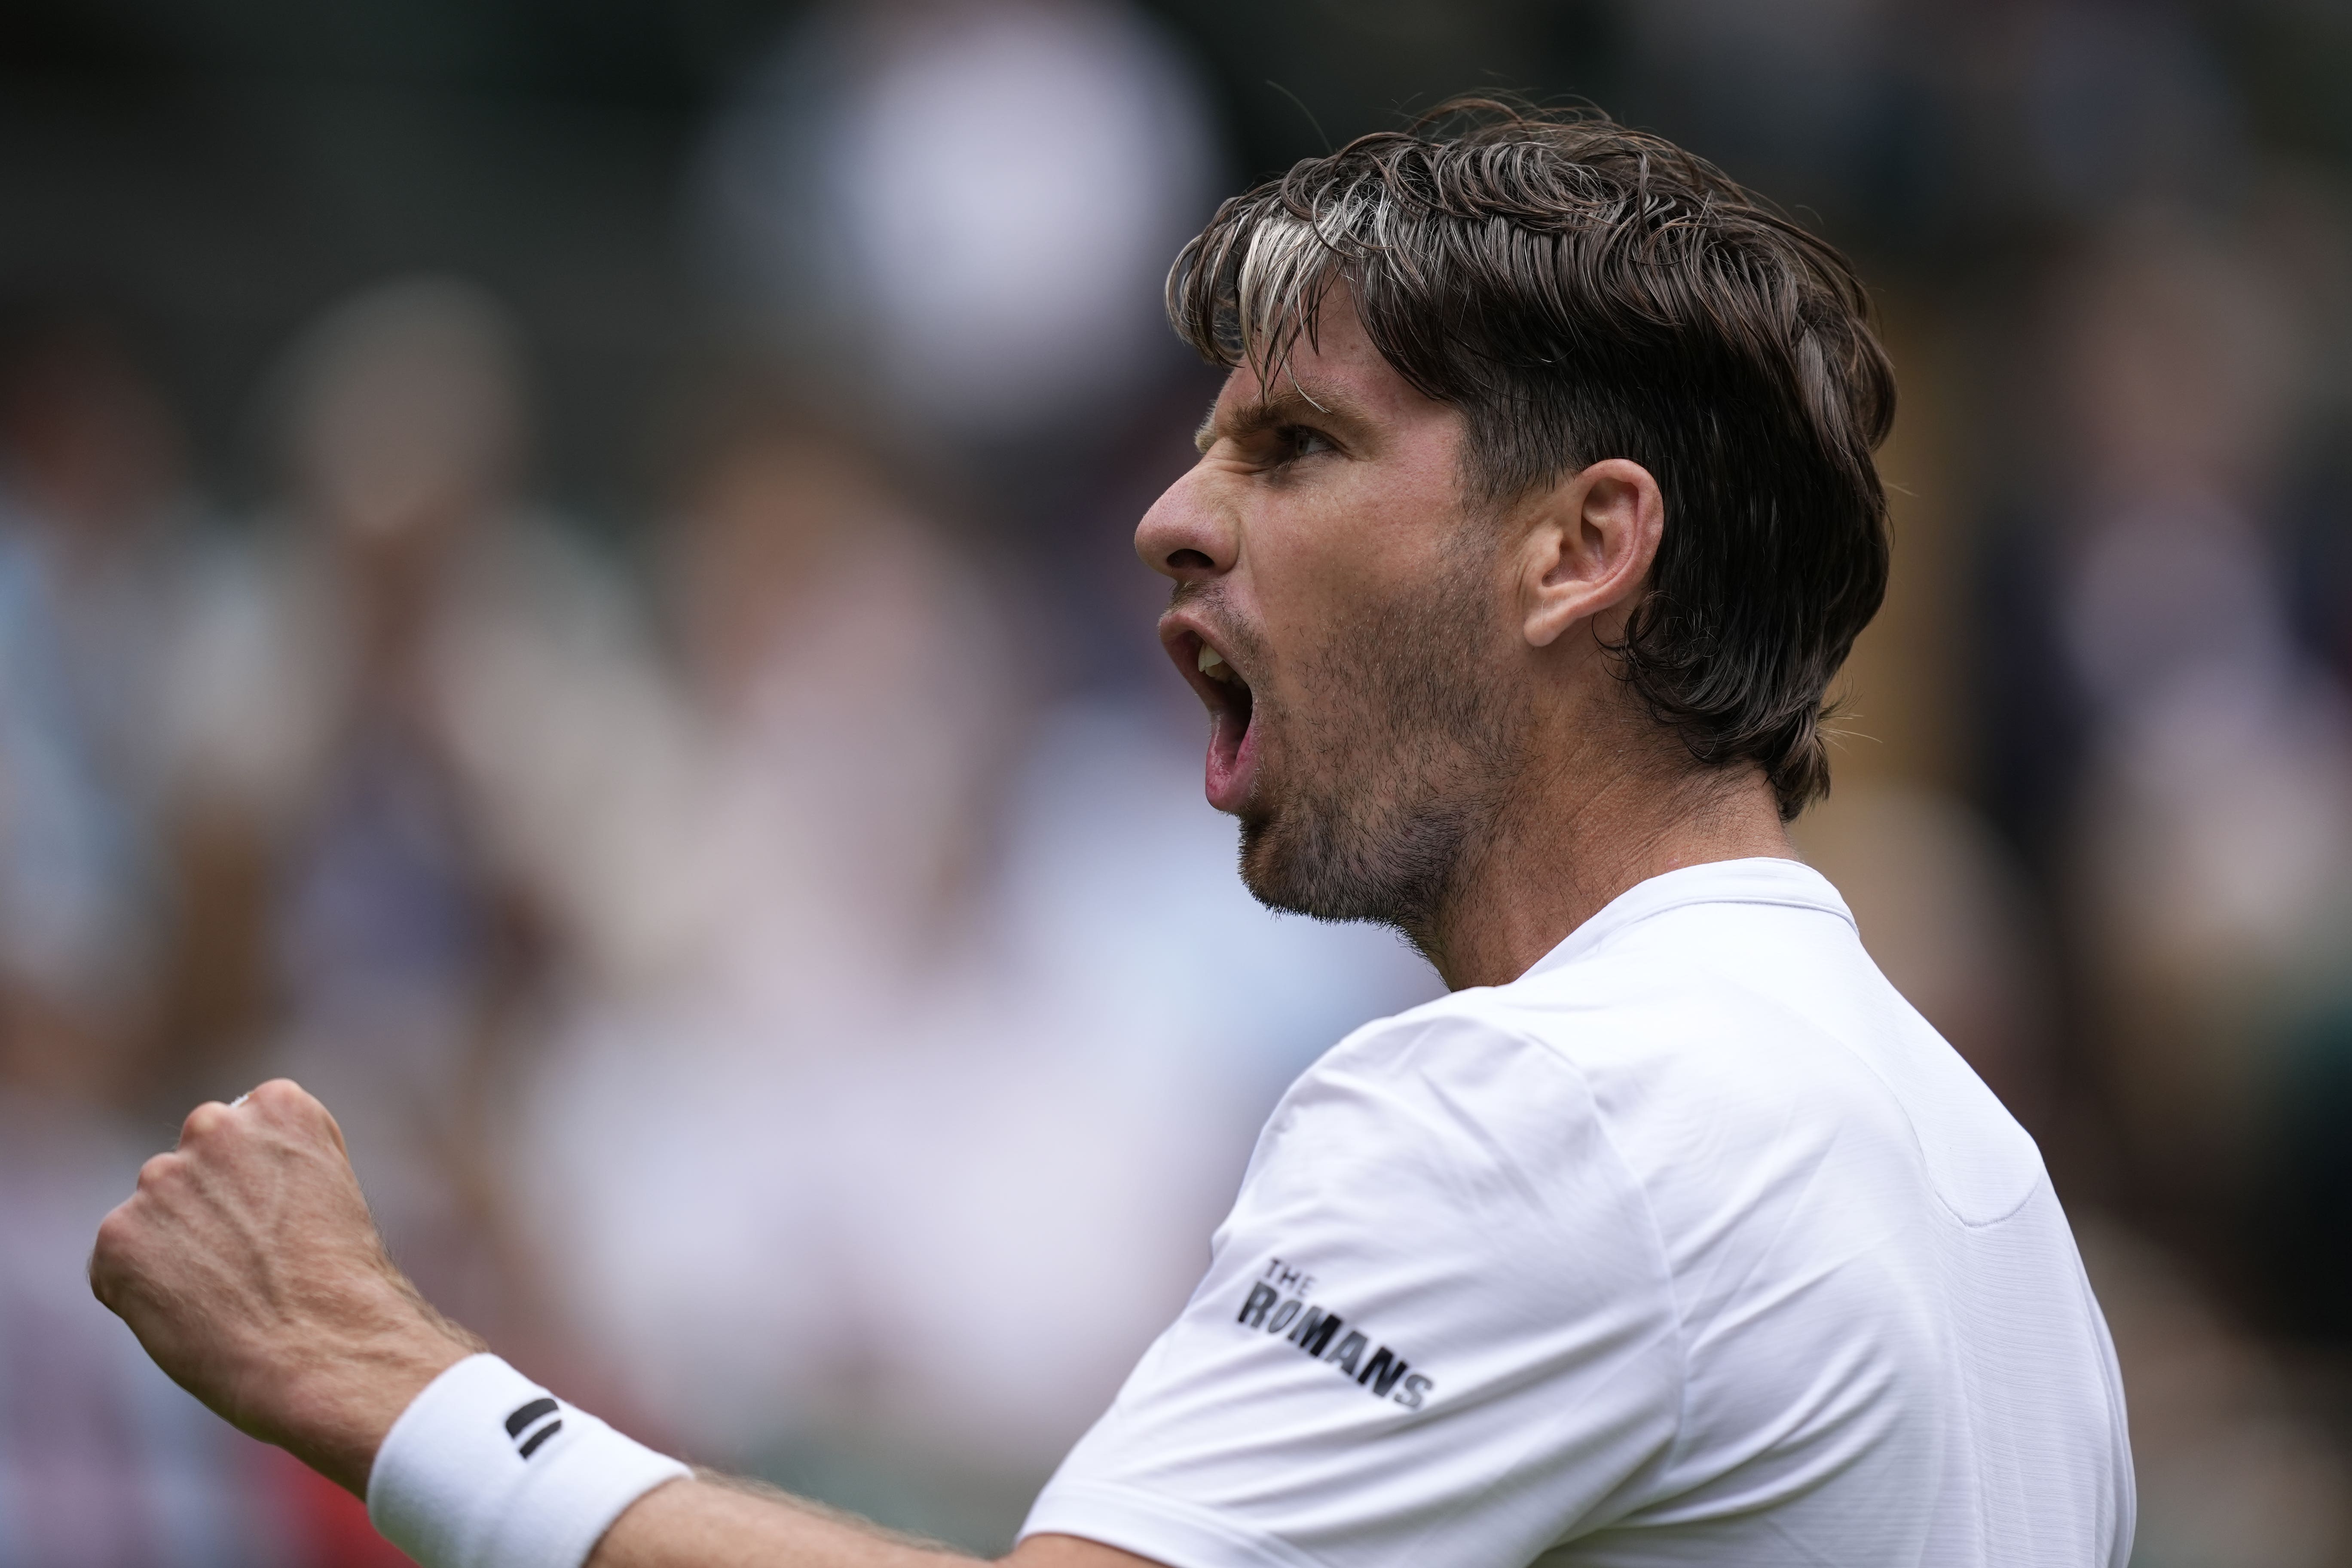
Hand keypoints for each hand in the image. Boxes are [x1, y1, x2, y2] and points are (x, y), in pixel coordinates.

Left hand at [89, 1079, 479, 1493]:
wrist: (325, 1349)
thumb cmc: (342, 1283)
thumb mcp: (325, 1191)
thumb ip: (270, 1169)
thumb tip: (219, 1196)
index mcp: (279, 1104)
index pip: (246, 1128)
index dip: (263, 1182)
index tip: (289, 1220)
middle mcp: (214, 1125)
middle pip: (194, 1163)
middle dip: (209, 1205)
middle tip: (249, 1261)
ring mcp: (161, 1178)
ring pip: (154, 1213)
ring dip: (174, 1247)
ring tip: (224, 1294)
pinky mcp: (119, 1233)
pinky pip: (116, 1262)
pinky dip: (141, 1291)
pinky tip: (192, 1314)